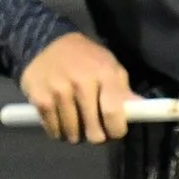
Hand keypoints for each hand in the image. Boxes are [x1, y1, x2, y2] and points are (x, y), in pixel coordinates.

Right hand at [20, 32, 137, 143]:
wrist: (48, 42)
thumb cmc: (86, 58)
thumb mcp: (110, 67)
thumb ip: (123, 91)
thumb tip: (139, 112)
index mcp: (104, 74)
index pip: (113, 113)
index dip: (116, 131)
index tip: (113, 132)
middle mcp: (81, 82)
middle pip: (93, 130)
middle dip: (96, 136)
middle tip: (93, 130)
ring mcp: (58, 91)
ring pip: (72, 133)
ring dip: (75, 134)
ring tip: (75, 123)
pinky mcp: (40, 99)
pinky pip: (52, 129)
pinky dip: (57, 131)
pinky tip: (60, 121)